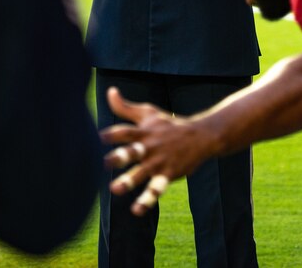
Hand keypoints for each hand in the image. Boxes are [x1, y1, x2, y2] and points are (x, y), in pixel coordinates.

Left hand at [101, 87, 217, 215]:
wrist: (202, 136)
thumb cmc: (169, 124)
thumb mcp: (148, 113)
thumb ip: (125, 106)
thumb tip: (110, 90)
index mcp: (144, 131)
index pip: (125, 132)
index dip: (112, 134)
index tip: (99, 137)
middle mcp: (150, 146)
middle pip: (133, 151)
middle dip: (120, 157)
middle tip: (106, 163)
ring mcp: (159, 161)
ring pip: (142, 173)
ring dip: (129, 181)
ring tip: (115, 189)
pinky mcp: (168, 174)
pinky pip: (157, 188)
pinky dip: (147, 200)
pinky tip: (136, 210)